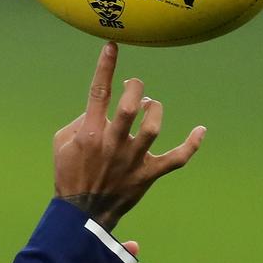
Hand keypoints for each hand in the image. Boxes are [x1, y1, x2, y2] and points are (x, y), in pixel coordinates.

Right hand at [54, 42, 205, 230]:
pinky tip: (200, 130)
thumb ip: (80, 119)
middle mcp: (113, 144)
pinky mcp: (148, 175)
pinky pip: (176, 159)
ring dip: (154, 110)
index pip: (99, 92)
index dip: (106, 66)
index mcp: (90, 133)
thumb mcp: (61, 143)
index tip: (113, 46)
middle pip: (130, 106)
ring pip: (153, 127)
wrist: (80, 216)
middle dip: (135, 88)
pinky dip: (191, 145)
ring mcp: (132, 160)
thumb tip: (103, 104)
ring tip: (149, 106)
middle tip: (134, 86)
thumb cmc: (69, 174)